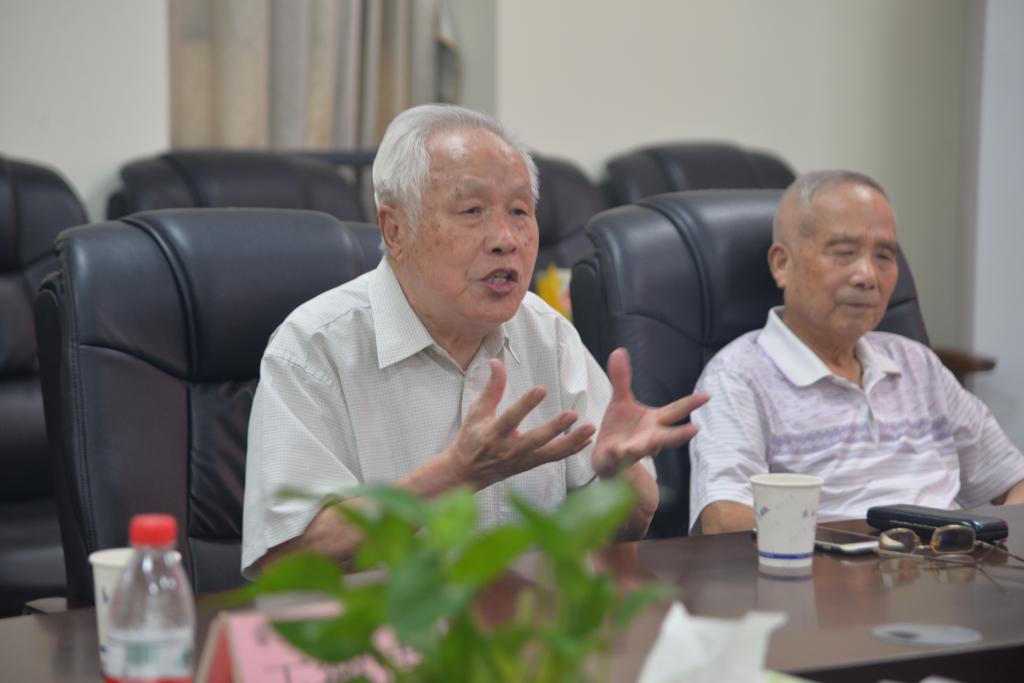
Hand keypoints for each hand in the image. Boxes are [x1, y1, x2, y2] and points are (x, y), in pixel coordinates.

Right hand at [447, 359, 596, 488]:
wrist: (468, 472)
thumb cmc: (472, 437)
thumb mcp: (477, 411)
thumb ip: (491, 387)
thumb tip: (496, 362)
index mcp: (493, 434)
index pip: (511, 418)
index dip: (525, 404)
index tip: (541, 389)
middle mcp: (509, 449)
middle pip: (535, 439)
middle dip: (554, 428)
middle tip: (572, 414)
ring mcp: (522, 459)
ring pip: (550, 452)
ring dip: (572, 441)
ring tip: (590, 428)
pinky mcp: (531, 465)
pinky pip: (554, 458)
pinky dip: (572, 450)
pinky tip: (587, 439)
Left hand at [592, 348, 709, 477]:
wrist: (606, 462)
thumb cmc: (620, 431)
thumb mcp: (620, 402)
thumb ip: (621, 379)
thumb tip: (619, 350)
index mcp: (653, 423)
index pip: (674, 412)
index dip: (690, 404)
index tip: (707, 395)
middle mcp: (648, 438)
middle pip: (667, 436)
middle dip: (679, 434)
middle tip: (694, 429)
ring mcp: (632, 451)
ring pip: (642, 449)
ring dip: (648, 446)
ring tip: (653, 444)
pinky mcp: (614, 461)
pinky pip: (615, 458)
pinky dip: (615, 454)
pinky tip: (613, 450)